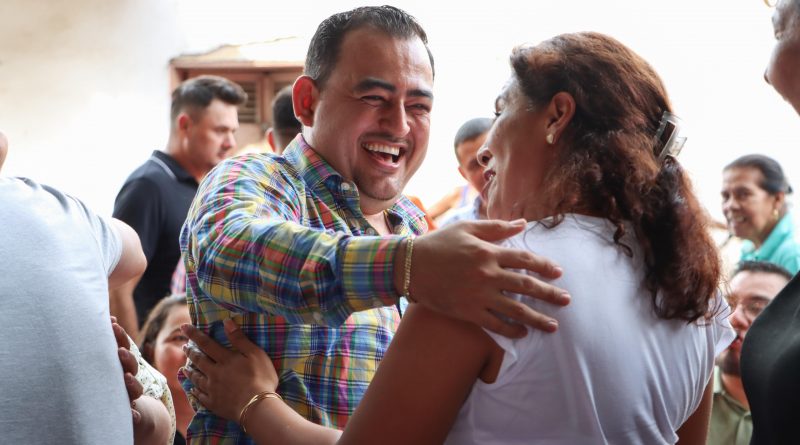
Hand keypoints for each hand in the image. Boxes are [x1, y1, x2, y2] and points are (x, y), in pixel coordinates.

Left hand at [111, 316, 144, 423]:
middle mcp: (127, 380)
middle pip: (131, 367)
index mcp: (121, 366)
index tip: (113, 324)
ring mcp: (129, 397)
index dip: (120, 336)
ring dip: (131, 384)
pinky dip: (134, 415)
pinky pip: (134, 417)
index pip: (124, 348)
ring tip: (125, 378)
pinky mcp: (130, 415)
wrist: (127, 414)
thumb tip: (103, 319)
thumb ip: (104, 345)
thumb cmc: (106, 385)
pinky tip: (131, 414)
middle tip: (119, 350)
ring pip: (135, 390)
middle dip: (126, 358)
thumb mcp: (104, 365)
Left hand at [181, 320, 277, 422]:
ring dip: (190, 372)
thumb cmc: (261, 378)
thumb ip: (240, 339)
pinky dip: (195, 392)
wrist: (257, 407)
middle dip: (190, 353)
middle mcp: (215, 373)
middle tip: (184, 347)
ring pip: (197, 378)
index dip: (194, 334)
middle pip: (199, 361)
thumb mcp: (255, 354)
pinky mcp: (214, 404)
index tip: (184, 327)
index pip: (206, 344)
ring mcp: (212, 389)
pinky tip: (193, 391)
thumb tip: (226, 322)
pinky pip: (200, 397)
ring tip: (184, 368)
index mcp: (225, 360)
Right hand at [408, 219, 569, 337]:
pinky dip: (511, 330)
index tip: (558, 273)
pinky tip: (523, 333)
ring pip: (516, 310)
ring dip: (537, 318)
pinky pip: (495, 324)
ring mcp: (478, 296)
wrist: (410, 267)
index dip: (544, 266)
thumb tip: (522, 224)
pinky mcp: (468, 312)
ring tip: (553, 325)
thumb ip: (496, 227)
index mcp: (487, 252)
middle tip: (566, 300)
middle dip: (550, 294)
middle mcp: (487, 275)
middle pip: (526, 286)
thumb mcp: (466, 228)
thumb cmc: (438, 244)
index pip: (524, 259)